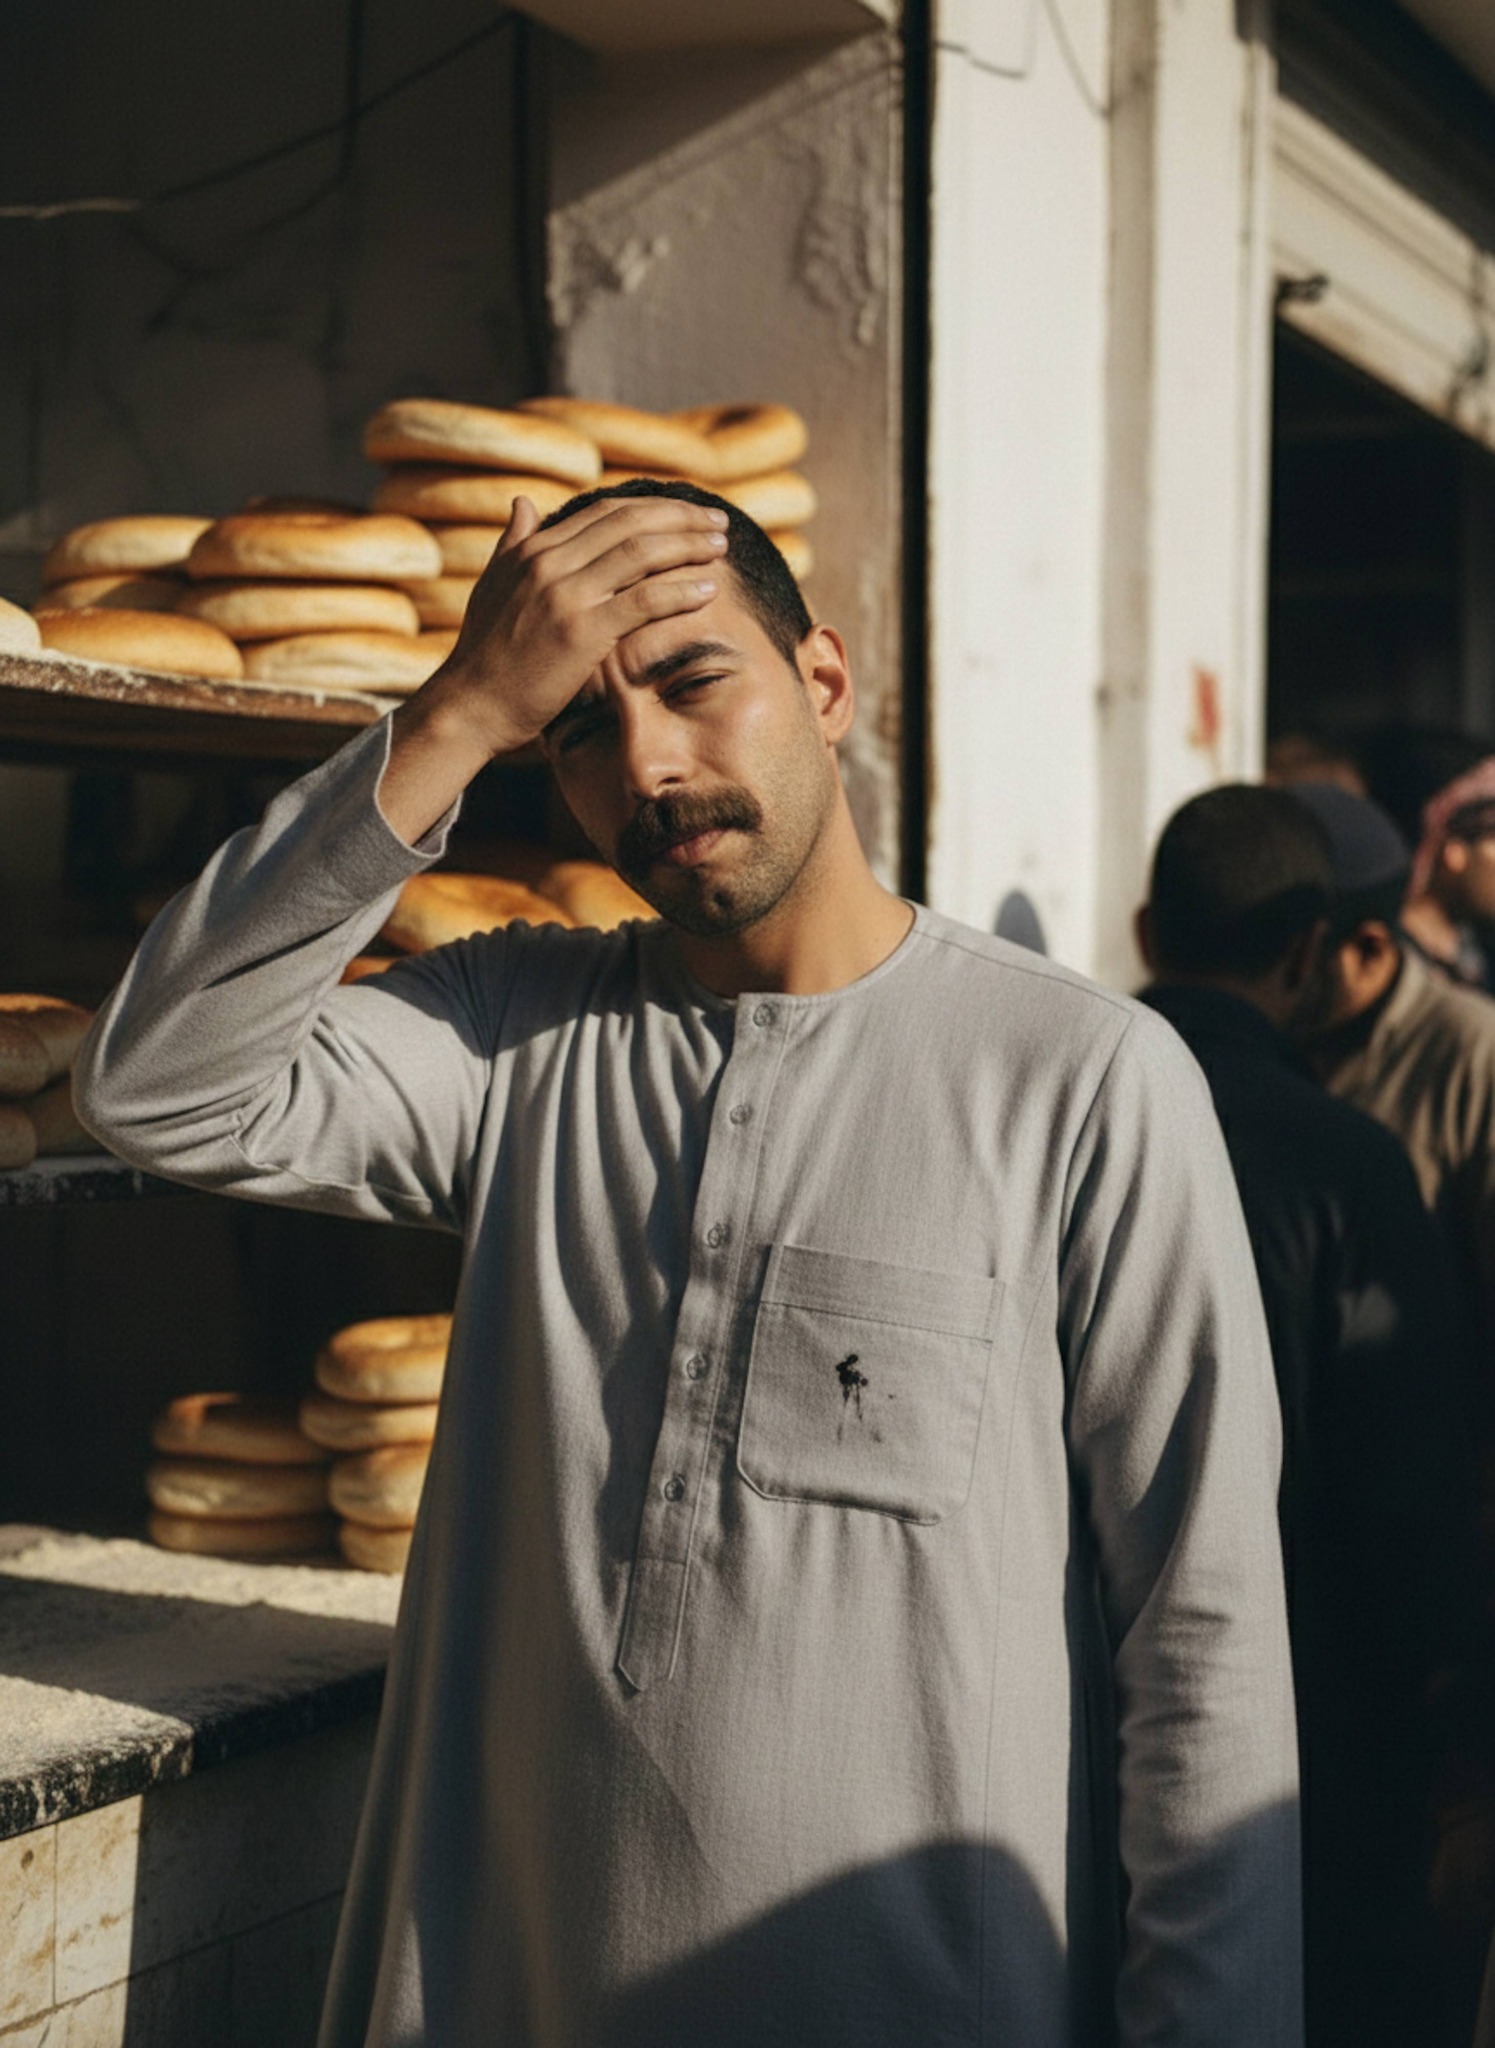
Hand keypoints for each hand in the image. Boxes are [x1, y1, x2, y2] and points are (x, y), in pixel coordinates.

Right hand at [421, 493, 728, 758]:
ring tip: (721, 548)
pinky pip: (644, 601)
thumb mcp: (493, 588)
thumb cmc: (484, 656)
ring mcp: (565, 595)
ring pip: (642, 553)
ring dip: (689, 545)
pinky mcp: (581, 631)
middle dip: (681, 518)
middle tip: (717, 523)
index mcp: (533, 550)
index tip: (686, 513)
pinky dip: (681, 591)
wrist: (469, 707)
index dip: (652, 508)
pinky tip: (708, 590)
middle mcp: (549, 562)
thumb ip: (513, 545)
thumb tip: (523, 502)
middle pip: (630, 523)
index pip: (605, 513)